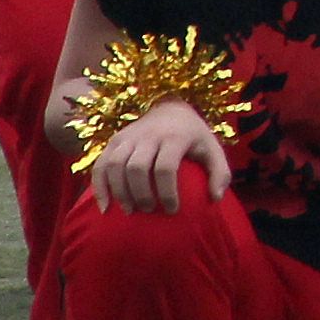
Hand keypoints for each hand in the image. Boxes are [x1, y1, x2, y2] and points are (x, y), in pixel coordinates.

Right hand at [89, 99, 231, 216]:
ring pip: (115, 166)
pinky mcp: (115, 140)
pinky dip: (100, 186)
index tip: (172, 210)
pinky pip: (100, 165)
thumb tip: (216, 199)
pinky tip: (105, 207)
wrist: (171, 108)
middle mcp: (149, 134)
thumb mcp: (212, 149)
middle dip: (141, 194)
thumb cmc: (193, 136)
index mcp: (175, 136)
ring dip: (120, 192)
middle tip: (149, 210)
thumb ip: (220, 173)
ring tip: (130, 211)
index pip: (165, 168)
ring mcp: (129, 136)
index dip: (167, 193)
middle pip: (137, 168)